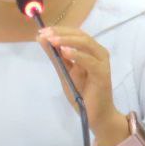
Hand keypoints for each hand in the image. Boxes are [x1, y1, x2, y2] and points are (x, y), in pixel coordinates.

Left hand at [36, 26, 128, 145]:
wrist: (95, 115)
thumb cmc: (81, 94)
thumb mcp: (64, 72)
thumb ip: (55, 56)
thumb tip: (41, 38)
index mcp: (90, 51)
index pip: (75, 33)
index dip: (59, 30)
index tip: (42, 30)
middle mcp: (98, 53)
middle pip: (81, 35)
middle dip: (61, 33)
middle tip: (45, 33)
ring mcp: (102, 62)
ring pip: (86, 44)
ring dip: (67, 40)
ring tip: (52, 40)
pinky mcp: (103, 74)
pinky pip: (90, 61)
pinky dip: (77, 55)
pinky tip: (65, 52)